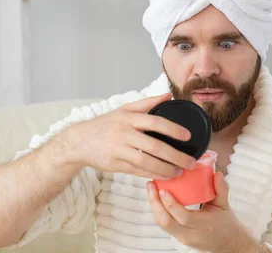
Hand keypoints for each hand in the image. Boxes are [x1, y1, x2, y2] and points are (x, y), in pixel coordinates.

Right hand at [60, 93, 196, 179]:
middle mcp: (123, 134)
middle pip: (154, 146)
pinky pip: (138, 171)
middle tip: (191, 162)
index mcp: (128, 118)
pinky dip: (153, 174)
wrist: (80, 141)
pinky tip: (165, 176)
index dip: (173, 129)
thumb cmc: (105, 124)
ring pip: (146, 162)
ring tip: (180, 171)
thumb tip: (168, 96)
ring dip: (166, 169)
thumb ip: (147, 103)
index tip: (188, 136)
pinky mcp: (115, 165)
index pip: (154, 122)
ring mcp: (118, 150)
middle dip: (175, 156)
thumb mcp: (124, 110)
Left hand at [147, 171, 260, 252]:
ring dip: (154, 206)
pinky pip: (164, 224)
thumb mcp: (224, 205)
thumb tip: (217, 174)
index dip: (171, 204)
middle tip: (151, 185)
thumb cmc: (224, 221)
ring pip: (162, 224)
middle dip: (155, 203)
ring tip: (151, 188)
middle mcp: (191, 234)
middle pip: (166, 222)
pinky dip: (158, 210)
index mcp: (204, 226)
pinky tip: (155, 197)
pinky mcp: (177, 237)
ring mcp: (183, 238)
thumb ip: (221, 189)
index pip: (184, 218)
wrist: (226, 241)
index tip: (163, 190)